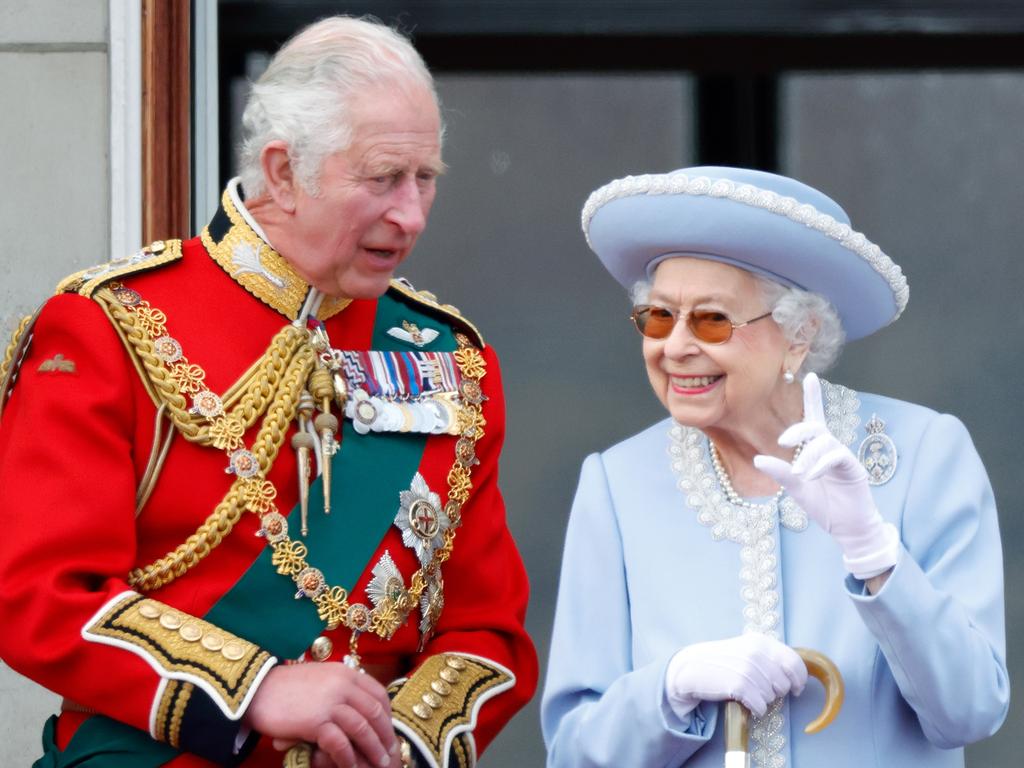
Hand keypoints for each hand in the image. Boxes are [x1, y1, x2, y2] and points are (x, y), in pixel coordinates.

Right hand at [245, 662, 398, 767]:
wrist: (256, 689)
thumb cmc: (286, 686)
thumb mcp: (321, 678)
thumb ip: (340, 688)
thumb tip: (359, 708)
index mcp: (345, 673)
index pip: (377, 694)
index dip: (387, 715)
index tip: (389, 731)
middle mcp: (342, 684)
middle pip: (374, 712)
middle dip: (385, 735)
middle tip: (391, 753)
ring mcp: (330, 702)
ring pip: (362, 728)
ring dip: (373, 749)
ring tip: (379, 764)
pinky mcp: (315, 721)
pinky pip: (340, 743)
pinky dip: (348, 758)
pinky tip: (351, 767)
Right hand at [664, 634, 806, 718]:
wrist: (691, 667)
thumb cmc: (723, 662)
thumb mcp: (747, 651)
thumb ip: (770, 658)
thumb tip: (796, 676)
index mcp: (762, 642)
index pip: (794, 662)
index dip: (799, 679)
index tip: (796, 688)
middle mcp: (757, 653)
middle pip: (785, 683)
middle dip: (777, 692)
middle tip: (761, 690)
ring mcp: (748, 668)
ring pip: (772, 696)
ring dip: (763, 700)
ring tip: (748, 693)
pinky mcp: (739, 685)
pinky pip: (761, 706)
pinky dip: (756, 709)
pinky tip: (746, 702)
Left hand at [753, 372, 899, 579]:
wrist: (847, 529)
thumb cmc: (824, 506)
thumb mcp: (796, 488)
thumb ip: (781, 473)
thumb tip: (758, 458)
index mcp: (815, 450)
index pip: (813, 419)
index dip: (813, 397)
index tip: (810, 375)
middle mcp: (830, 448)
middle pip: (815, 425)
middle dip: (798, 429)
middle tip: (782, 442)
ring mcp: (842, 456)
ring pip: (824, 441)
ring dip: (808, 455)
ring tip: (800, 474)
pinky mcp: (853, 467)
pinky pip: (836, 455)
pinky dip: (821, 464)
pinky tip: (811, 476)